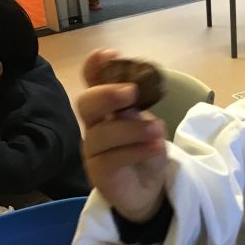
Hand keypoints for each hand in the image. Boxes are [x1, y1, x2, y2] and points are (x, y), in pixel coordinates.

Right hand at [78, 49, 167, 222]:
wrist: (148, 190)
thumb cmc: (146, 152)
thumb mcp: (150, 126)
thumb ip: (138, 110)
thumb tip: (131, 94)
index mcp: (106, 110)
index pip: (93, 84)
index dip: (96, 68)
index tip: (108, 54)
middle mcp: (94, 126)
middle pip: (86, 104)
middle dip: (107, 94)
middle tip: (132, 92)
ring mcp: (93, 150)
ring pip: (103, 133)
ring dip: (133, 128)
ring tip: (157, 131)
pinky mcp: (98, 173)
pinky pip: (112, 158)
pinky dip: (137, 150)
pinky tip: (155, 147)